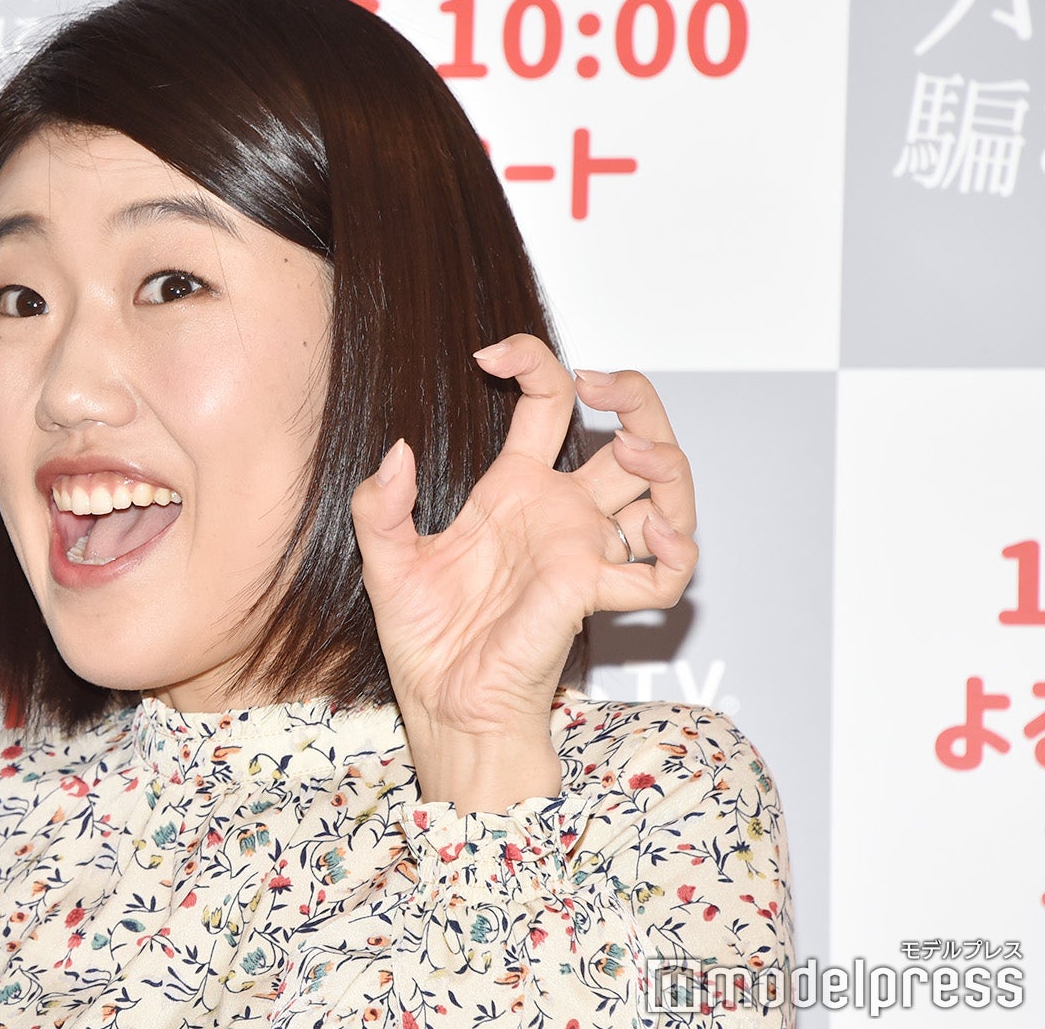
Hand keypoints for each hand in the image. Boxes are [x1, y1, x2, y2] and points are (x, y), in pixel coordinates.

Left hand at [348, 334, 697, 811]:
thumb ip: (381, 503)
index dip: (532, 362)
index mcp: (514, 489)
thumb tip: (396, 450)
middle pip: (631, 433)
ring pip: (664, 489)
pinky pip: (664, 574)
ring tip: (633, 448)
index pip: (548, 403)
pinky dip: (675, 549)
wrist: (441, 702)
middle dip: (635, 396)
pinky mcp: (594, 593)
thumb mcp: (385, 558)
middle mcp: (560, 512)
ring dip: (666, 458)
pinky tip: (653, 529)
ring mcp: (584, 549)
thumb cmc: (423, 637)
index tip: (491, 355)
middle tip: (601, 384)